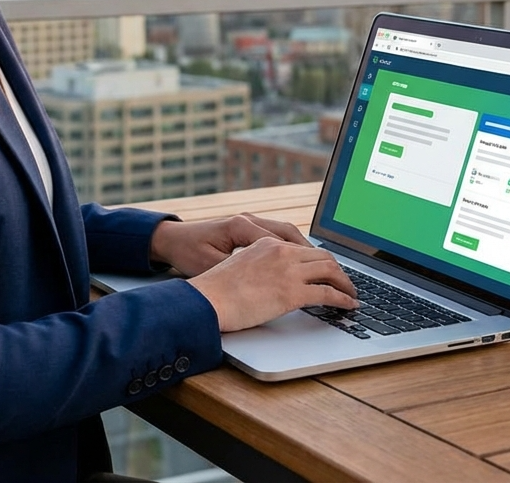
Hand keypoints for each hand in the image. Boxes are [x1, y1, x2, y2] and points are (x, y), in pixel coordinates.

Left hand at [149, 213, 312, 277]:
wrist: (172, 240)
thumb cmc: (188, 253)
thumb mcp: (212, 268)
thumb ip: (241, 275)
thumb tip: (267, 288)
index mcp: (242, 226)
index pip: (283, 244)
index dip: (306, 263)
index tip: (325, 280)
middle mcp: (250, 220)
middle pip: (293, 234)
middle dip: (317, 257)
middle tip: (338, 277)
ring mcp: (251, 222)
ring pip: (290, 234)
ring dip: (308, 253)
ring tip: (327, 272)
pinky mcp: (249, 229)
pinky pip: (280, 236)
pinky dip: (295, 249)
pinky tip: (304, 264)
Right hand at [186, 236, 358, 331]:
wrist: (206, 300)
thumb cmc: (215, 290)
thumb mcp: (241, 267)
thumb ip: (261, 267)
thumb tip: (273, 281)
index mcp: (267, 243)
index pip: (303, 248)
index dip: (320, 260)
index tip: (328, 270)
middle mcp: (280, 251)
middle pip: (322, 255)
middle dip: (338, 269)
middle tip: (346, 282)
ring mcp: (287, 270)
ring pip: (330, 270)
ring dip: (345, 283)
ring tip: (352, 294)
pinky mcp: (291, 292)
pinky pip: (327, 293)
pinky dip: (343, 299)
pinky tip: (348, 305)